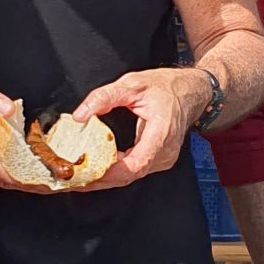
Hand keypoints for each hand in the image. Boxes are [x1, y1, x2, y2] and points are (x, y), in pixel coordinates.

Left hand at [69, 68, 208, 189]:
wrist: (191, 91)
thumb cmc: (166, 87)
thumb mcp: (132, 83)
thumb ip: (104, 97)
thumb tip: (80, 115)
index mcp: (161, 133)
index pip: (137, 164)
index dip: (110, 173)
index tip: (87, 173)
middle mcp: (165, 152)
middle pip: (129, 175)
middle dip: (99, 179)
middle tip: (72, 178)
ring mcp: (163, 159)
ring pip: (130, 176)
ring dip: (104, 177)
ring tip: (79, 175)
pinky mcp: (158, 160)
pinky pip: (134, 170)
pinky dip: (114, 171)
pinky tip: (96, 168)